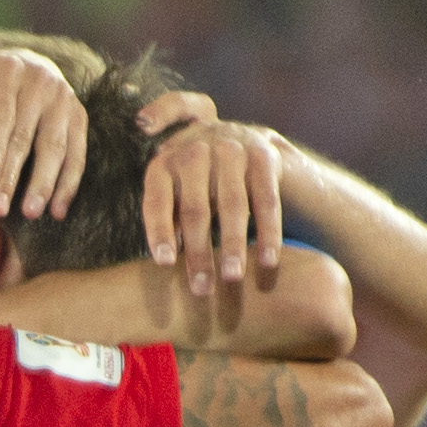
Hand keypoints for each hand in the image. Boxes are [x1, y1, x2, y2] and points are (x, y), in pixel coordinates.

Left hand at [0, 49, 82, 220]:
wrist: (30, 61)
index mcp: (8, 72)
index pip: (1, 116)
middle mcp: (41, 83)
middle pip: (26, 138)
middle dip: (12, 176)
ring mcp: (64, 99)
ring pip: (55, 148)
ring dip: (44, 184)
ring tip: (30, 213)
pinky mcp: (79, 115)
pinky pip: (77, 153)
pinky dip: (68, 183)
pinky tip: (57, 210)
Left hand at [142, 115, 285, 298]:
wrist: (238, 137)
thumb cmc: (195, 178)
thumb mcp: (173, 188)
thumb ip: (167, 218)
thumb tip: (168, 260)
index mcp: (165, 163)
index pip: (157, 202)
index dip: (160, 232)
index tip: (165, 263)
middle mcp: (197, 151)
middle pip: (195, 209)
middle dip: (198, 252)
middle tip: (201, 289)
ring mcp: (232, 151)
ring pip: (233, 206)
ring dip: (233, 246)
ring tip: (232, 277)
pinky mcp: (263, 158)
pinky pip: (267, 201)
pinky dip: (269, 233)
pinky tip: (268, 261)